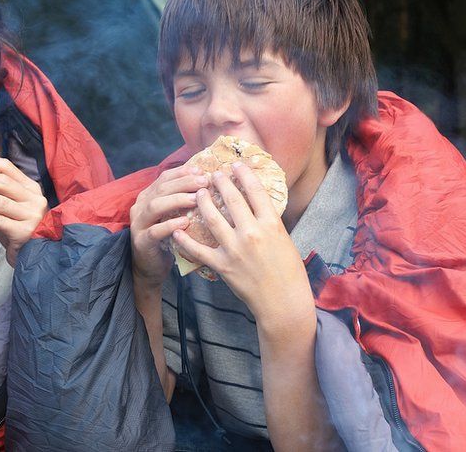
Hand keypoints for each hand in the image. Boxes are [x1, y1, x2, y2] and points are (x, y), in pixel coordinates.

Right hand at [129, 165, 207, 289]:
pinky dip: (169, 225)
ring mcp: (138, 224)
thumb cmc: (166, 239)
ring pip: (155, 206)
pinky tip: (185, 222)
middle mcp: (140, 207)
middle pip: (161, 189)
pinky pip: (155, 231)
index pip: (164, 178)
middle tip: (204, 182)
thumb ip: (182, 200)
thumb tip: (205, 183)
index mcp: (148, 196)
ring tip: (196, 199)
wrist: (150, 268)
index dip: (183, 173)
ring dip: (177, 200)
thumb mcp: (172, 215)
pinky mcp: (141, 242)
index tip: (202, 171)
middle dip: (184, 183)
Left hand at [171, 162, 313, 333]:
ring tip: (198, 193)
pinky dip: (185, 240)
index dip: (243, 174)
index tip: (235, 164)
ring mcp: (235, 249)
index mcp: (271, 224)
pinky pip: (198, 250)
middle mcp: (252, 233)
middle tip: (213, 174)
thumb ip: (268, 221)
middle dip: (220, 182)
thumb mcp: (284, 239)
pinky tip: (177, 230)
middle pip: (232, 199)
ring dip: (203, 202)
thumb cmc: (289, 271)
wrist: (283, 301)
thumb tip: (255, 204)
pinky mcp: (222, 265)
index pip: (255, 191)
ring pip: (212, 218)